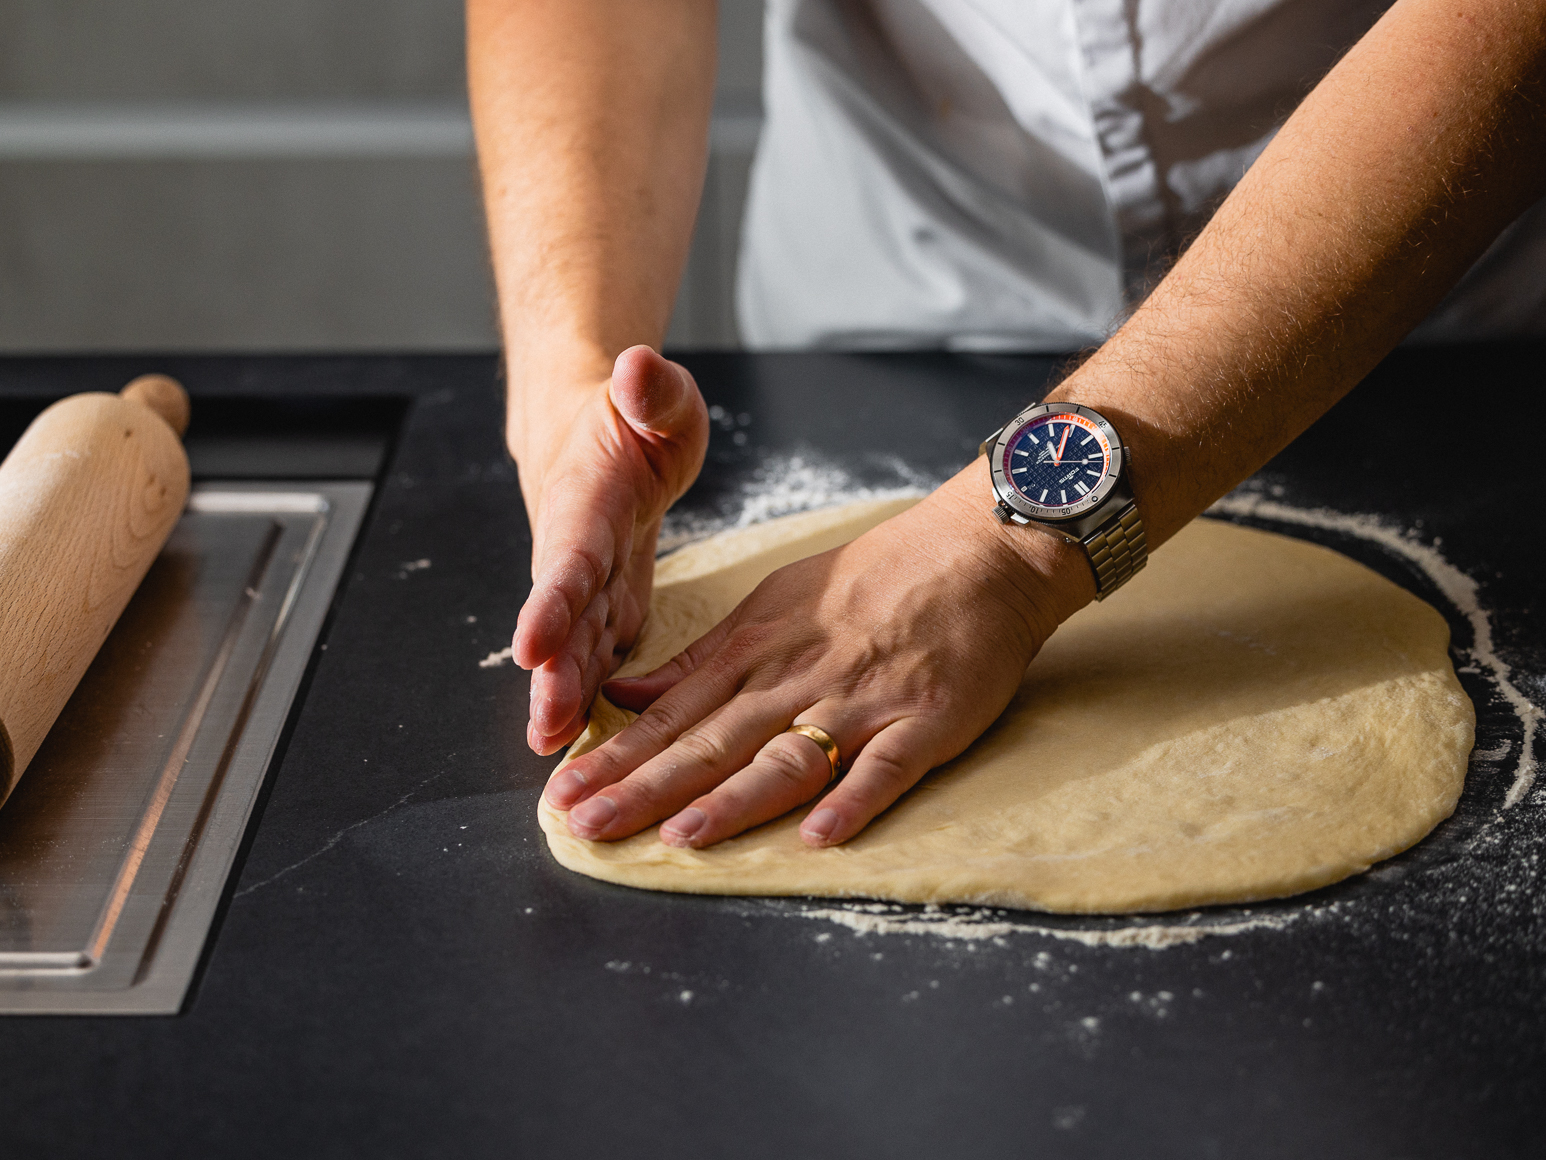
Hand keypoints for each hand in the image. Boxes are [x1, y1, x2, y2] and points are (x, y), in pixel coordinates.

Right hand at [512, 346, 707, 754]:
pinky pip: (596, 654)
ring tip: (554, 746)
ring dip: (563, 695)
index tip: (532, 644)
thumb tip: (638, 365)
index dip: (550, 602)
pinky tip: (584, 742)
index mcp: (587, 503)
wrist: (601, 439)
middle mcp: (577, 552)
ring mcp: (589, 586)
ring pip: (574, 647)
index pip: (567, 556)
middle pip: (562, 618)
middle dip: (552, 673)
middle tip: (546, 724)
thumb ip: (650, 390)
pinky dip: (588, 696)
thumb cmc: (634, 419)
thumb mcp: (656, 396)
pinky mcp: (607, 607)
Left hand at [541, 472, 1093, 847]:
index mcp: (757, 652)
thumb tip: (628, 694)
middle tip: (584, 826)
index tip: (561, 794)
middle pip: (712, 742)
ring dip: (734, 799)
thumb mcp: (772, 604)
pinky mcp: (926, 720)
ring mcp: (863, 701)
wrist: (975, 551)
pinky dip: (854, 800)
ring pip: (788, 756)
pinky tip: (819, 836)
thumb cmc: (874, 578)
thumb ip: (703, 659)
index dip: (616, 758)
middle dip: (644, 787)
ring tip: (681, 836)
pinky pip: (887, 767)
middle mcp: (798, 679)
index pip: (672, 715)